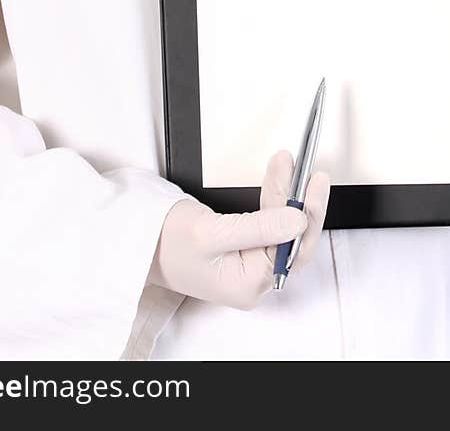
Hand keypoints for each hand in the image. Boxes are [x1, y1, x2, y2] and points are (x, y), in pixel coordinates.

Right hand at [151, 150, 329, 309]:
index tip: (312, 181)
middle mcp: (252, 280)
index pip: (292, 247)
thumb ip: (258, 228)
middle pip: (294, 240)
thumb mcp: (211, 232)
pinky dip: (274, 199)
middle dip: (301, 201)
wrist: (138, 241)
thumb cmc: (165, 243)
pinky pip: (269, 224)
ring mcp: (248, 266)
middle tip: (309, 171)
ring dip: (286, 195)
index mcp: (248, 284)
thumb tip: (299, 220)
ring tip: (286, 165)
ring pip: (283, 229)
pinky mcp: (243, 249)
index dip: (306, 211)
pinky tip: (277, 178)